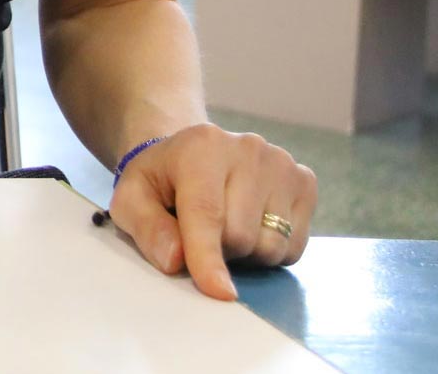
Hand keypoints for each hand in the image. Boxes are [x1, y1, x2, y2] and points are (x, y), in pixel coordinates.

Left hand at [108, 123, 315, 299]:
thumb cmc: (161, 181)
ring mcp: (281, 164)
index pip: (207, 213)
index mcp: (201, 146)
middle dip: (218, 252)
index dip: (209, 257)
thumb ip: (147, 228)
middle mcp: (248, 148)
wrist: (193, 155)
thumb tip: (175, 260)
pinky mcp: (304, 182)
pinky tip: (252, 224)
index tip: (219, 292)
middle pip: (241, 236)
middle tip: (199, 232)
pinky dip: (271, 250)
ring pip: (272, 245)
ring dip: (245, 254)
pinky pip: (294, 246)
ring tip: (226, 226)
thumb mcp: (132, 200)